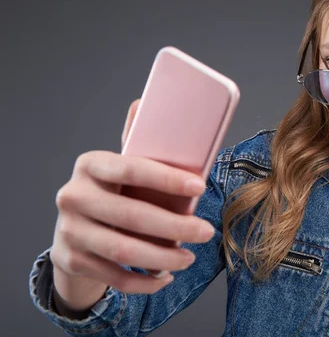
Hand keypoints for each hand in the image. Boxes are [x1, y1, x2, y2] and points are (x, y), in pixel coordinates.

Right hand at [50, 99, 213, 297]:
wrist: (74, 231)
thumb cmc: (111, 192)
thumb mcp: (121, 167)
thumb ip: (136, 143)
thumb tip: (144, 102)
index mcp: (90, 164)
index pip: (131, 168)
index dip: (167, 178)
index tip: (200, 186)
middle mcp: (74, 195)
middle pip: (131, 215)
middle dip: (175, 227)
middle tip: (206, 232)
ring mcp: (69, 229)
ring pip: (123, 249)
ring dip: (163, 256)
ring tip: (189, 257)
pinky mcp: (71, 259)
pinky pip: (114, 275)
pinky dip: (144, 281)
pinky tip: (165, 277)